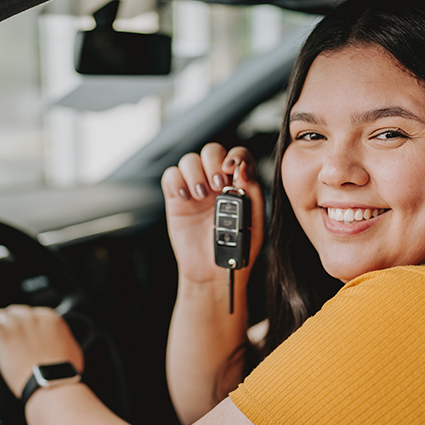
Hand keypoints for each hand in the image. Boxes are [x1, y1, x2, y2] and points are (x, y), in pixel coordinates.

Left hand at [0, 305, 83, 398]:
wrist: (51, 382)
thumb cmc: (62, 372)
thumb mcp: (71, 350)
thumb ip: (63, 339)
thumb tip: (61, 342)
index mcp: (50, 319)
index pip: (32, 312)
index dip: (25, 322)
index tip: (22, 330)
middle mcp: (32, 317)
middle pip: (14, 311)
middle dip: (10, 322)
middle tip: (8, 334)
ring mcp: (15, 324)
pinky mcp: (1, 335)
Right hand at [161, 143, 264, 285]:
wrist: (213, 272)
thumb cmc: (236, 249)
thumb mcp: (254, 222)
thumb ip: (252, 194)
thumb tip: (244, 169)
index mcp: (239, 184)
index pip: (238, 155)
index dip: (235, 155)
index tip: (232, 169)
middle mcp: (217, 183)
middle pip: (211, 151)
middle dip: (213, 163)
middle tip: (217, 185)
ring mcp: (195, 189)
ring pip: (190, 160)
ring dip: (195, 173)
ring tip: (201, 195)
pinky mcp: (176, 198)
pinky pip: (171, 176)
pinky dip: (176, 181)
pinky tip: (186, 197)